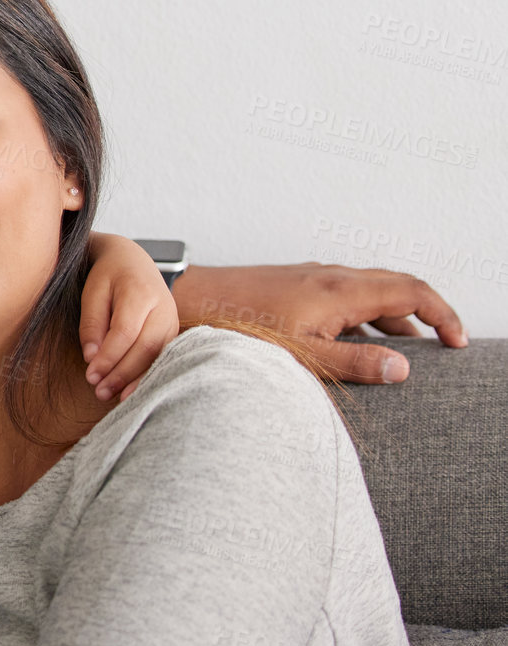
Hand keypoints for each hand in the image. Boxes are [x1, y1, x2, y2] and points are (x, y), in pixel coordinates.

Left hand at [81, 234, 182, 402]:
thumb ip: (92, 324)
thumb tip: (91, 357)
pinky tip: (131, 392)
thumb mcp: (92, 293)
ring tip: (113, 398)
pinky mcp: (172, 334)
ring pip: (158, 356)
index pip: (126, 331)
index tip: (90, 375)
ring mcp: (172, 321)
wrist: (134, 262)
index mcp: (140, 292)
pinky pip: (162, 358)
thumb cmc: (108, 277)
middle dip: (122, 373)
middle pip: (146, 347)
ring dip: (136, 380)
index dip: (109, 357)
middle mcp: (163, 308)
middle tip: (99, 392)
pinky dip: (146, 376)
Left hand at [171, 263, 467, 383]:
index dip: (443, 313)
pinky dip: (362, 320)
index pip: (413, 290)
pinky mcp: (295, 287)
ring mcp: (312, 279)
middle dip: (423, 318)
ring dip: (391, 322)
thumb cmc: (238, 326)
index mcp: (341, 289)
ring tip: (399, 358)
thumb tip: (402, 369)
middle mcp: (331, 276)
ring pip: (368, 295)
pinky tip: (353, 348)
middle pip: (395, 289)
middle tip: (439, 350)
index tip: (458, 342)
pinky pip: (343, 298)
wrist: (187, 301)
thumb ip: (353, 363)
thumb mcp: (301, 354)